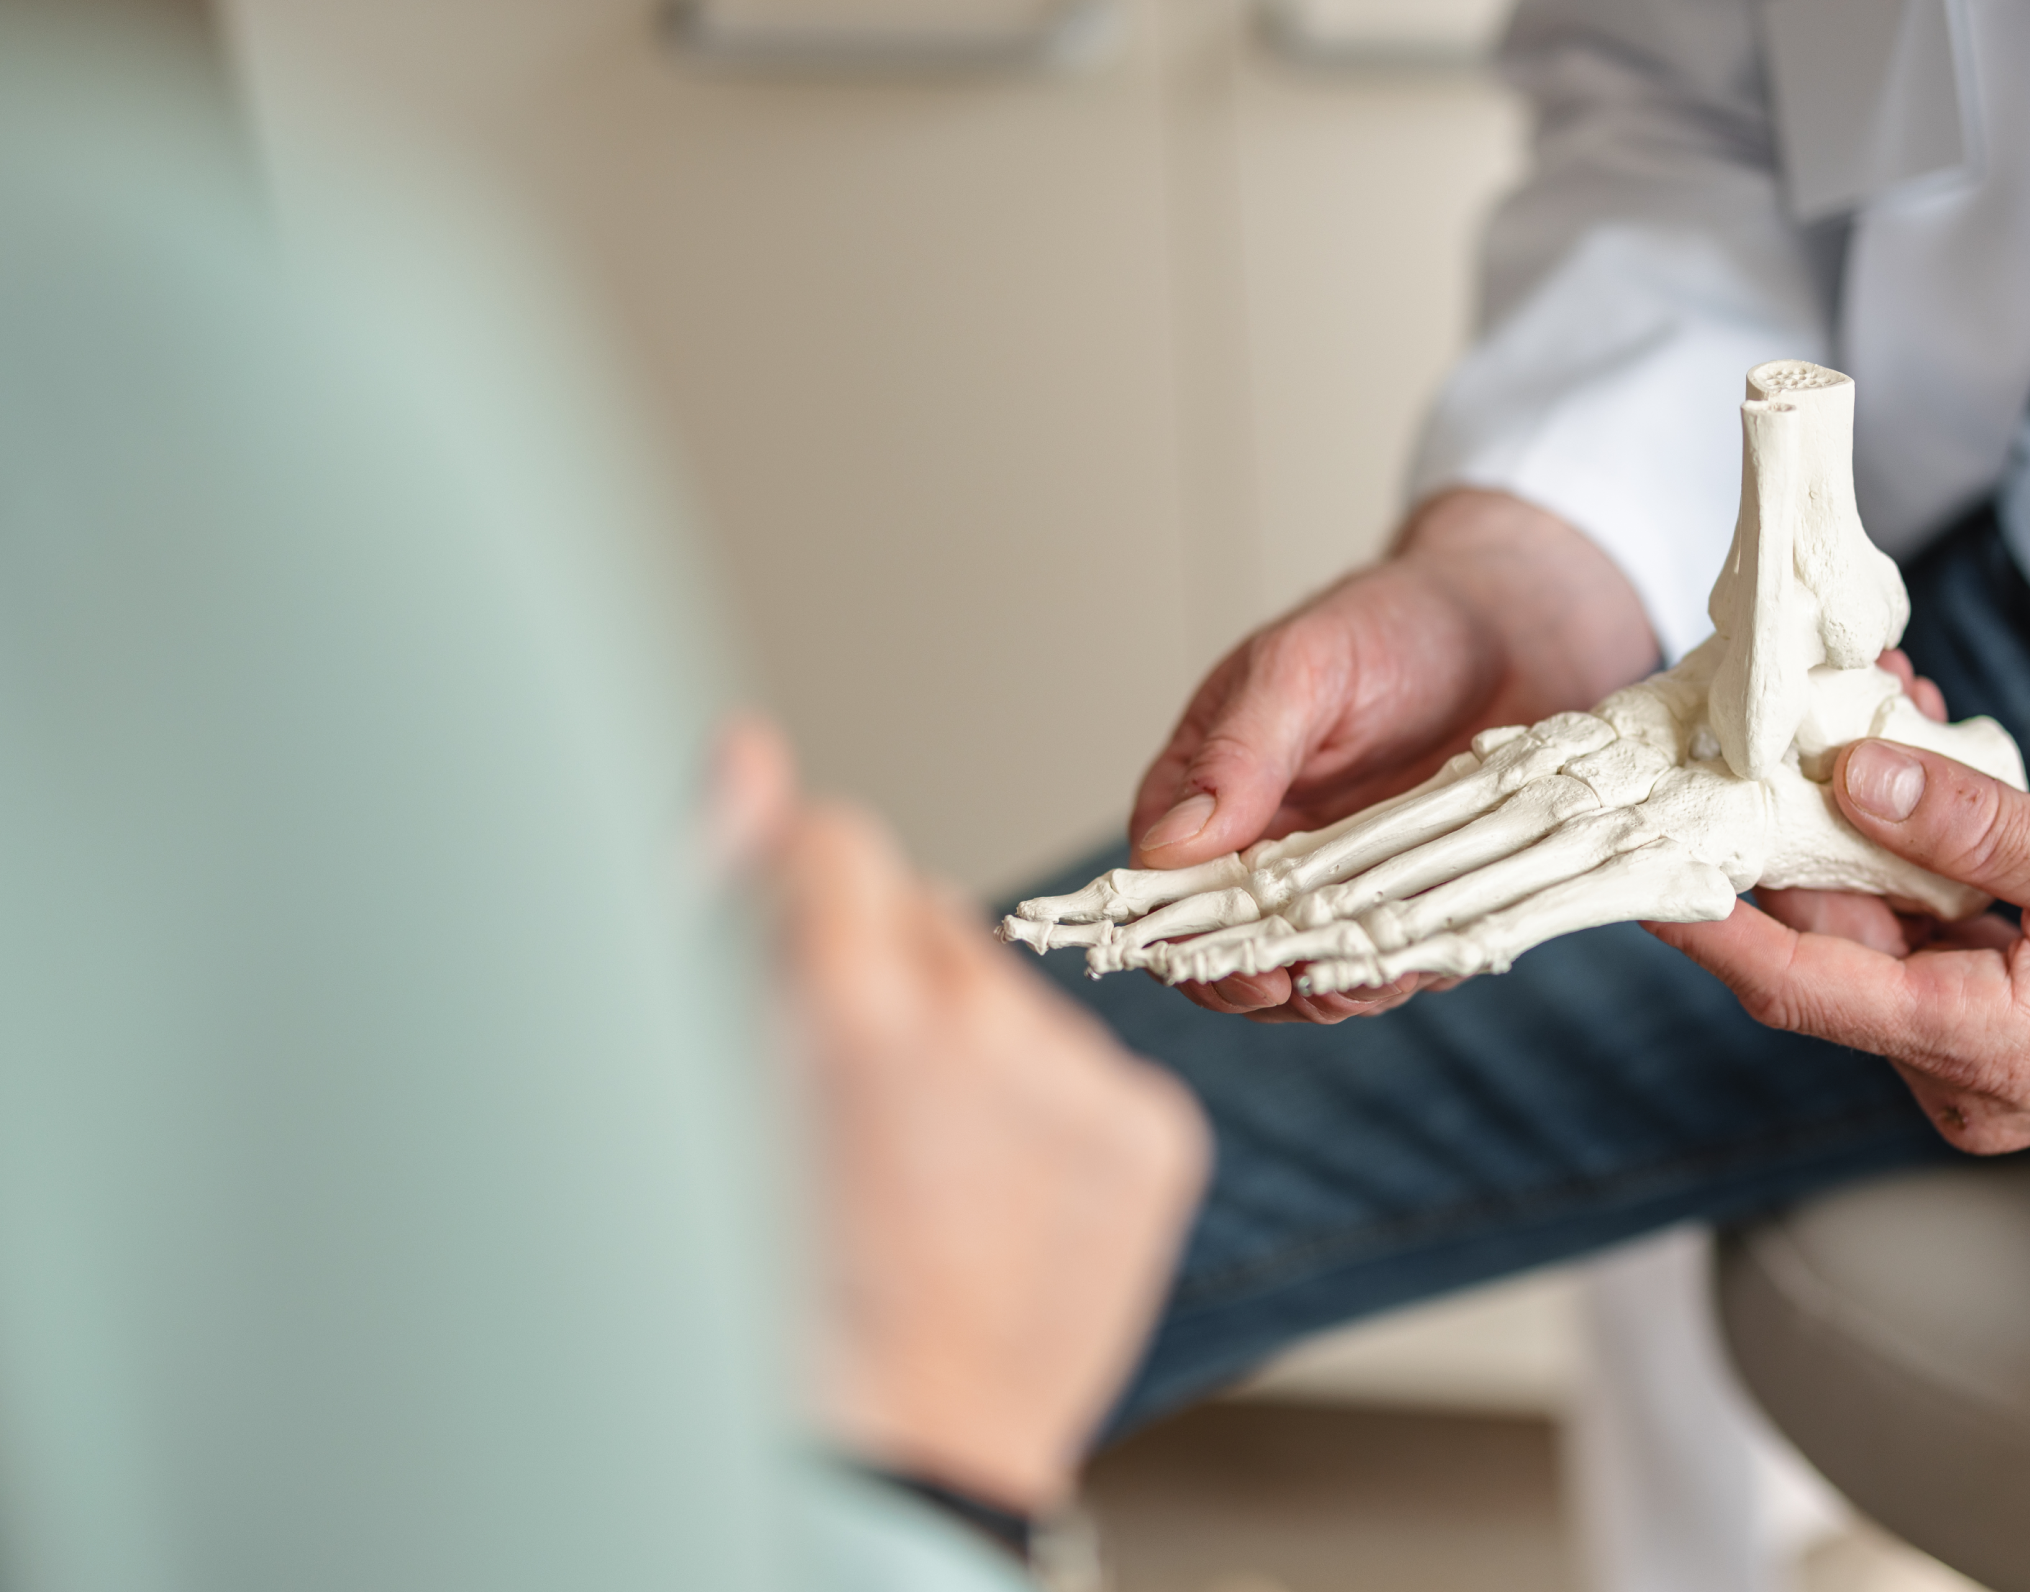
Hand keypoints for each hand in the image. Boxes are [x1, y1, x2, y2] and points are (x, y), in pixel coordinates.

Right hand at [727, 726, 1210, 1512]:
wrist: (888, 1462)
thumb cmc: (765, 1308)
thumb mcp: (693, 1093)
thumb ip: (718, 897)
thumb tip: (750, 753)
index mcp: (839, 1011)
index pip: (837, 847)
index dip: (801, 908)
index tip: (790, 986)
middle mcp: (978, 1029)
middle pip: (930, 920)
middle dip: (886, 981)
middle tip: (850, 1109)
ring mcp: (1077, 1087)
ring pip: (1010, 999)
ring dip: (967, 1053)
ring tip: (918, 1178)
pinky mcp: (1152, 1140)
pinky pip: (1089, 1071)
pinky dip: (1046, 1119)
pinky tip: (992, 1203)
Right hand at [1129, 489, 1656, 1022]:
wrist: (1516, 622)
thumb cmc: (1394, 624)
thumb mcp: (1304, 668)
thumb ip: (1240, 752)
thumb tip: (1169, 844)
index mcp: (1214, 791)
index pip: (1168, 889)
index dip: (1185, 940)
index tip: (1228, 963)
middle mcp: (1270, 846)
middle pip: (1239, 948)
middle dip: (1264, 983)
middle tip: (1301, 987)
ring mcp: (1347, 878)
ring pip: (1318, 964)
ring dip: (1337, 989)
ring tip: (1368, 982)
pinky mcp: (1417, 893)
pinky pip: (1402, 951)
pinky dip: (1410, 968)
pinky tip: (1426, 961)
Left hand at [1651, 737, 2029, 1147]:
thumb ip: (1978, 829)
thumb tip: (1854, 779)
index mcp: (1978, 1046)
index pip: (1795, 986)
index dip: (1704, 924)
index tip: (1632, 870)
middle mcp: (1956, 1074)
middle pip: (1829, 945)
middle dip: (1798, 825)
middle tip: (1778, 712)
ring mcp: (1973, 1063)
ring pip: (1875, 934)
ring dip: (1860, 830)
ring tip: (1863, 709)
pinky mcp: (1995, 1034)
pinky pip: (1924, 942)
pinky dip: (1911, 863)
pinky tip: (1915, 771)